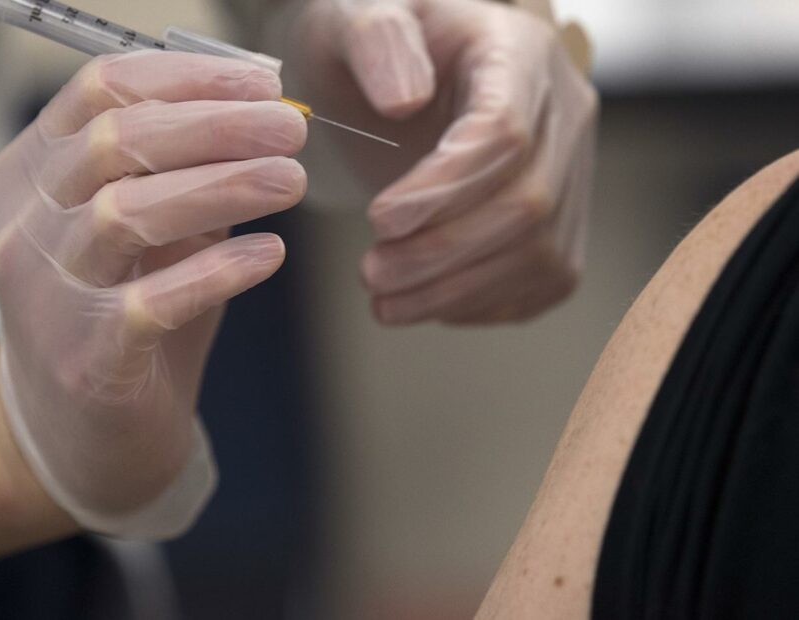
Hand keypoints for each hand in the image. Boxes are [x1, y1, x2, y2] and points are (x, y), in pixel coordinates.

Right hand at [0, 51, 306, 537]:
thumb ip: (181, 176)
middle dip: (215, 126)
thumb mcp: (139, 232)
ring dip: (221, 188)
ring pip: (127, 214)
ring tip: (291, 179)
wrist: (75, 435)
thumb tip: (264, 121)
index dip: (186, 79)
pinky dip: (216, 273)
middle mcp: (27, 224)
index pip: (99, 91)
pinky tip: (268, 254)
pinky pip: (152, 302)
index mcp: (34, 172)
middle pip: (115, 143)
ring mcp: (48, 292)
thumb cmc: (115, 313)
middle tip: (291, 128)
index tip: (263, 83)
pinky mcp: (85, 358)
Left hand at [290, 0, 597, 324]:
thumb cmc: (370, 47)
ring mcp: (573, 170)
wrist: (392, 80)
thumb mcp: (355, 16)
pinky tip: (424, 302)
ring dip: (456, 290)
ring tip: (382, 299)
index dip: (444, 189)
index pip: (506, 132)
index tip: (378, 219)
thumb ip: (376, 40)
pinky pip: (540, 280)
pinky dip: (480, 303)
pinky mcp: (563, 223)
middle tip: (370, 272)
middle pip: (528, 203)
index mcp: (520, 52)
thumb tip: (405, 99)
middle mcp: (565, 111)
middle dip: (443, 252)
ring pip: (539, 253)